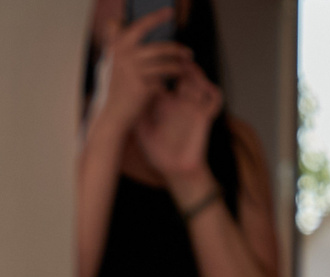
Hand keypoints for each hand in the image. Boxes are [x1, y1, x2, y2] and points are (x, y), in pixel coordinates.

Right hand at [87, 10, 183, 141]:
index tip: (169, 12)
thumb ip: (117, 45)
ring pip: (165, 64)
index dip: (155, 18)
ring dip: (179, 65)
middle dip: (176, 48)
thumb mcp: (111, 64)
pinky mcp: (142, 86)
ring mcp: (133, 71)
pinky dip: (171, 79)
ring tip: (186, 66)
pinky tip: (177, 79)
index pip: (140, 26)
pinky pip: (163, 79)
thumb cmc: (115, 89)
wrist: (112, 115)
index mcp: (117, 47)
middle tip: (187, 51)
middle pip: (159, 48)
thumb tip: (120, 25)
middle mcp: (124, 56)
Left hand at [135, 44, 222, 189]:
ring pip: (198, 83)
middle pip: (182, 75)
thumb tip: (117, 97)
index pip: (164, 80)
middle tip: (169, 53)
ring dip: (194, 72)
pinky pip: (213, 100)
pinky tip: (203, 85)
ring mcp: (193, 108)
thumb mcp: (142, 130)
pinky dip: (211, 91)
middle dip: (178, 63)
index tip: (148, 56)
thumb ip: (134, 112)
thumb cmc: (159, 153)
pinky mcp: (204, 118)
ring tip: (185, 64)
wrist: (176, 170)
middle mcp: (181, 102)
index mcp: (165, 104)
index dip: (158, 67)